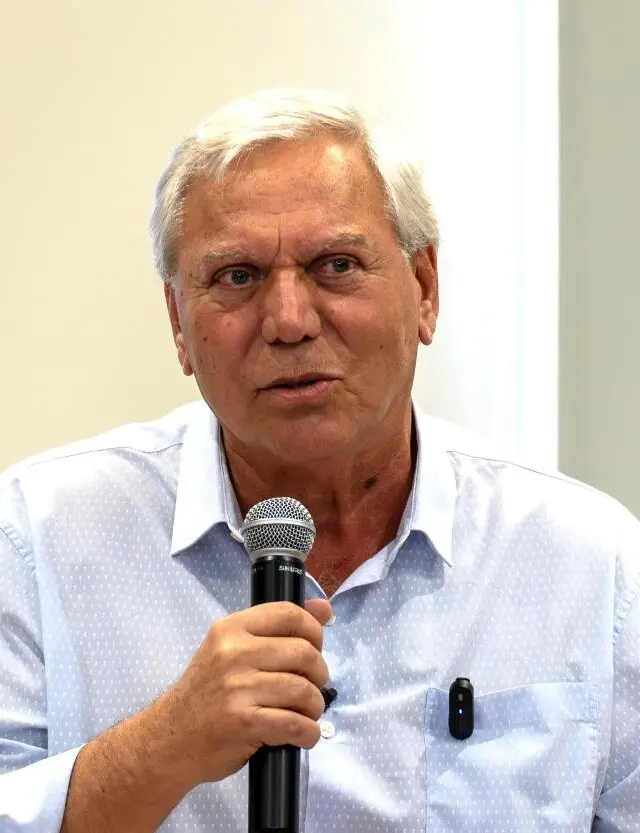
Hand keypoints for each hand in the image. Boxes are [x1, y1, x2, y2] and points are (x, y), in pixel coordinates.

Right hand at [156, 598, 332, 787]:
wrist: (170, 738)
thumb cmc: (206, 692)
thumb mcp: (232, 649)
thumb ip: (277, 627)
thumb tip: (325, 608)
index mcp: (231, 628)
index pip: (289, 613)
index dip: (314, 630)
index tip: (314, 647)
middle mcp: (233, 653)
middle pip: (303, 652)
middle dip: (319, 673)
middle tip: (311, 686)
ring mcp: (237, 688)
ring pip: (303, 689)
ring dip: (314, 706)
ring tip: (306, 711)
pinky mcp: (244, 722)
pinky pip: (295, 724)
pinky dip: (308, 732)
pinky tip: (302, 734)